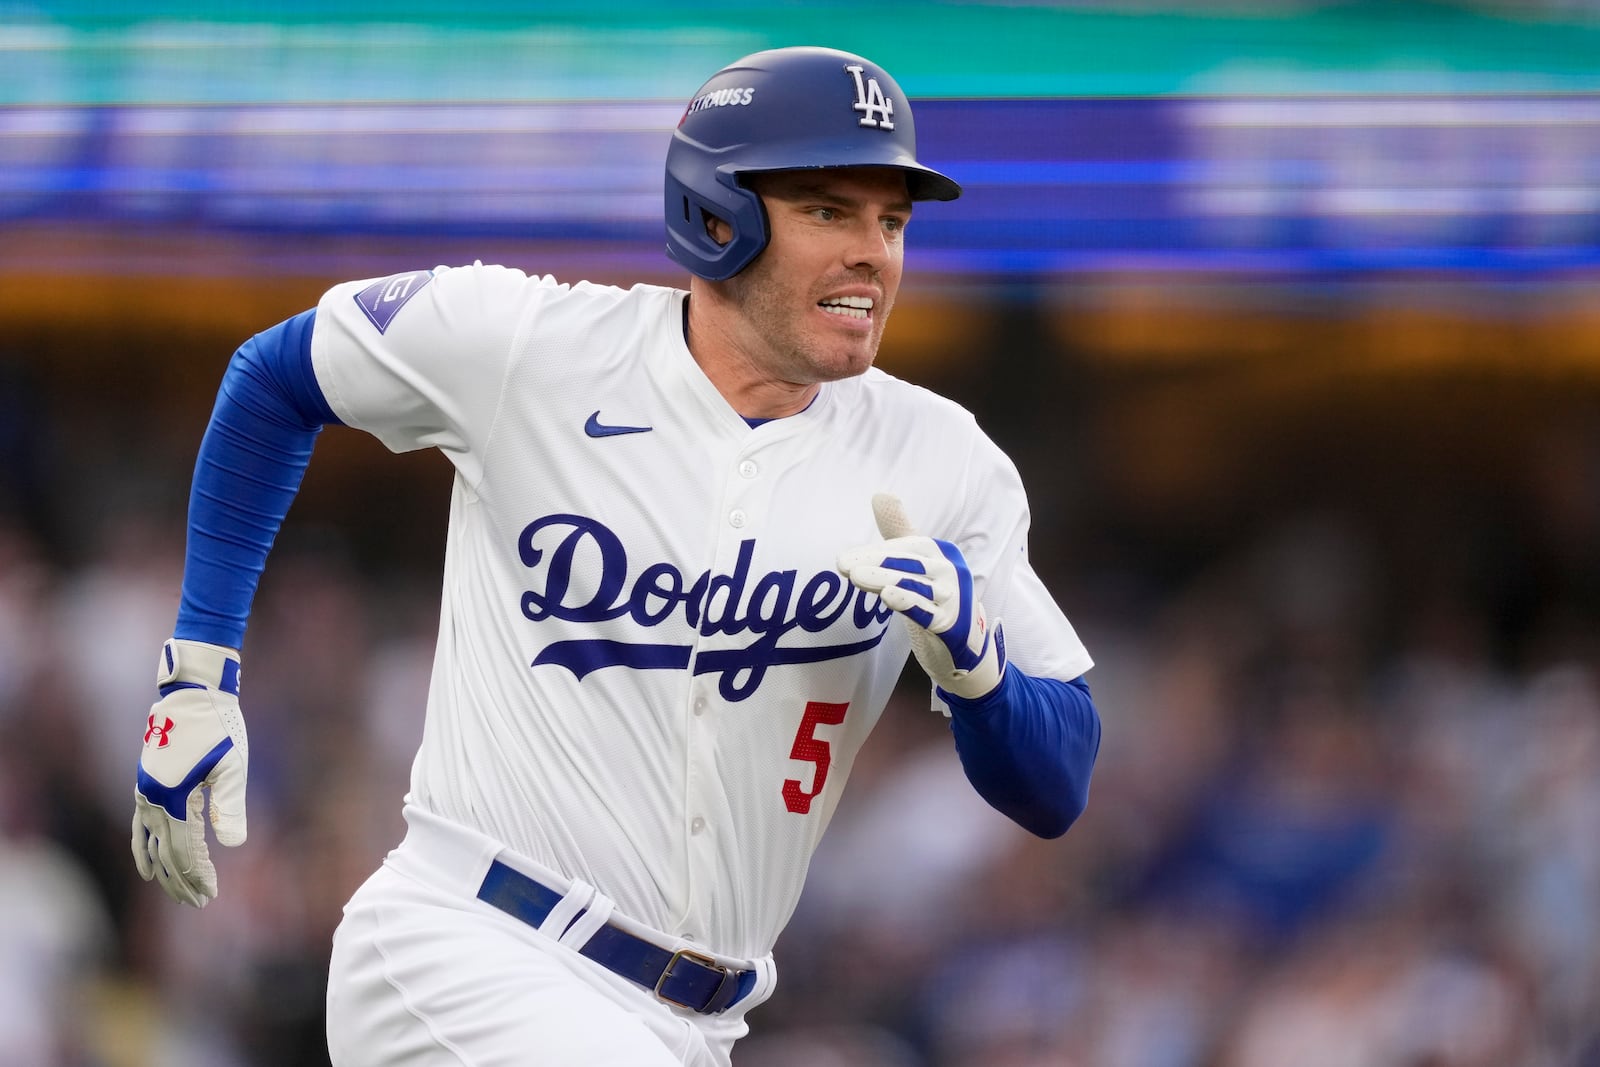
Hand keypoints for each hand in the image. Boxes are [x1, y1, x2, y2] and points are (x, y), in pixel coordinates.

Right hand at [132, 639, 248, 906]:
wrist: (192, 692)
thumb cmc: (218, 726)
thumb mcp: (232, 766)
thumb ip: (230, 807)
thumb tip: (233, 846)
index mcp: (173, 797)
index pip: (184, 851)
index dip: (196, 876)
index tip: (211, 896)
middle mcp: (152, 798)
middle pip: (164, 852)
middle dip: (180, 880)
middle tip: (198, 903)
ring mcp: (146, 791)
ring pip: (149, 842)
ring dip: (162, 868)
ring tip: (174, 891)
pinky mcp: (147, 783)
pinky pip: (142, 825)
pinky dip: (145, 847)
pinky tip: (149, 861)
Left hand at [837, 493, 1005, 700]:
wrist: (966, 646)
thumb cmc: (935, 600)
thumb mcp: (917, 565)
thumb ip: (899, 532)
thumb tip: (880, 495)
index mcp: (942, 553)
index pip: (906, 547)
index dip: (874, 553)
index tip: (844, 560)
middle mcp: (952, 571)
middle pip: (909, 564)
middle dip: (875, 563)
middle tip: (842, 565)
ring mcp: (955, 598)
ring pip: (916, 587)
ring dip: (885, 580)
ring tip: (856, 578)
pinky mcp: (954, 625)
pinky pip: (930, 613)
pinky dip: (910, 603)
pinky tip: (889, 596)